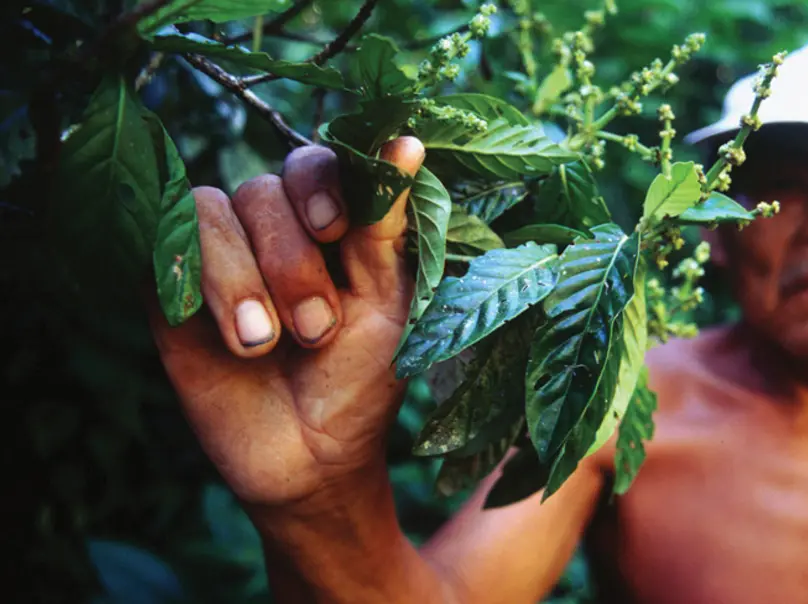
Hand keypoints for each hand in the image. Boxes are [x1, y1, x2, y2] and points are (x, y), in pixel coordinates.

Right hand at [147, 137, 425, 507]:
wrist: (311, 457)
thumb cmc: (363, 379)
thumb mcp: (390, 304)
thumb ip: (387, 227)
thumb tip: (408, 142)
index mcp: (331, 224)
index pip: (314, 163)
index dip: (319, 183)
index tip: (336, 228)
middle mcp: (273, 230)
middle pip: (263, 189)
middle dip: (291, 262)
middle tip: (317, 330)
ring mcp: (220, 257)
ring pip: (211, 212)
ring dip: (243, 280)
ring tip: (264, 345)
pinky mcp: (173, 289)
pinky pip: (165, 246)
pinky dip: (198, 282)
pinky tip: (229, 335)